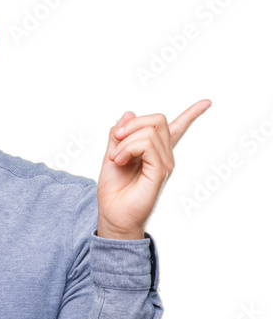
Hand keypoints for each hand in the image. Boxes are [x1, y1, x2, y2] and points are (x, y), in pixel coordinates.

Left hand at [96, 99, 211, 238]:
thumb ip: (119, 135)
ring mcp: (165, 164)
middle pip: (158, 120)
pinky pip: (147, 145)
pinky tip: (119, 160)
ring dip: (125, 140)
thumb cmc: (113, 190)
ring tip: (115, 158)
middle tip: (115, 140)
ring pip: (150, 131)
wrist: (112, 215)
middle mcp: (165, 156)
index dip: (192, 114)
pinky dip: (128, 147)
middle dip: (132, 124)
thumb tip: (129, 113)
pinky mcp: (161, 172)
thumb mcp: (111, 154)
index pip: (178, 129)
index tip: (207, 102)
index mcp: (155, 152)